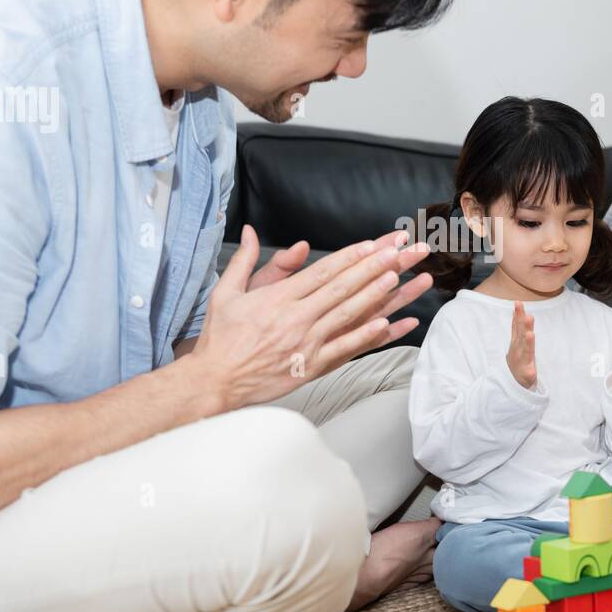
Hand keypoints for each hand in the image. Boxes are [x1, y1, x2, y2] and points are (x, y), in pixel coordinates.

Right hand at [188, 224, 432, 411]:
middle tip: (397, 253)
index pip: (321, 272)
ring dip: (374, 296)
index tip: (371, 244)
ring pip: (346, 315)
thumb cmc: (220, 338)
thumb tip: (248, 231)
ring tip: (396, 278)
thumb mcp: (225, 293)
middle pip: (341, 288)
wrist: (214, 380)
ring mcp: (305, 343)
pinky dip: (365, 337)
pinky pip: (343, 350)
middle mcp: (295, 318)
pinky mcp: (310, 367)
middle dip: (371, 268)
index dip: (349, 257)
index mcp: (278, 298)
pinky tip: (386, 325)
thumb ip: (242, 260)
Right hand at [506, 300, 536, 389]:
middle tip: (528, 316)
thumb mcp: (517, 341)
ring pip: (525, 352)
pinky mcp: (527, 375)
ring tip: (530, 334)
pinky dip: (530, 371)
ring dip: (527, 344)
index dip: (518, 315)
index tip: (518, 303)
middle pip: (521, 337)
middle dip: (524, 327)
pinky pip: (529, 373)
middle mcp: (518, 350)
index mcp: (517, 342)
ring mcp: (522, 362)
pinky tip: (532, 370)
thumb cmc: (518, 358)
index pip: (517, 326)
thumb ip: (517, 327)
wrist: (514, 380)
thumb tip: (517, 312)